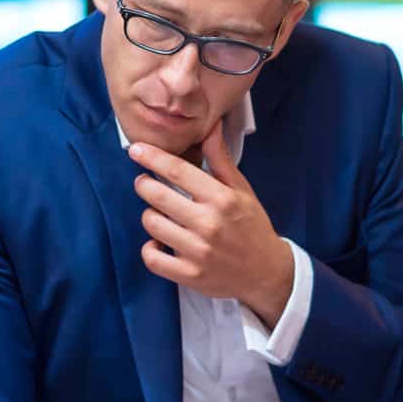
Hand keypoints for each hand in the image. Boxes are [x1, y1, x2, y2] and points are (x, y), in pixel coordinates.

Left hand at [129, 127, 295, 327]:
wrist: (267, 272)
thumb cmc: (253, 227)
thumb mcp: (242, 190)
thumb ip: (220, 159)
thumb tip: (211, 126)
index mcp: (222, 198)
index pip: (178, 170)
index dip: (152, 157)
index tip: (136, 150)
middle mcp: (209, 224)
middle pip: (157, 195)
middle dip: (144, 184)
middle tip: (146, 183)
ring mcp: (197, 251)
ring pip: (151, 223)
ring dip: (150, 215)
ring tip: (160, 214)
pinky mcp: (189, 275)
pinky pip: (152, 257)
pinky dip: (150, 248)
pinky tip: (160, 242)